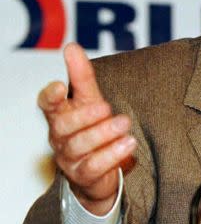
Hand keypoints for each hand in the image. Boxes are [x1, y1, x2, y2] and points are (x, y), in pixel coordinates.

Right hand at [38, 43, 136, 215]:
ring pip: (80, 145)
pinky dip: (112, 154)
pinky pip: (94, 166)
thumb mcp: (89, 100)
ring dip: (104, 133)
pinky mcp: (83, 175)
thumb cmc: (92, 129)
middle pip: (64, 126)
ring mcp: (69, 158)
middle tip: (107, 107)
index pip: (47, 105)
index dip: (50, 96)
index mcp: (60, 115)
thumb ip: (82, 76)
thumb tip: (72, 47)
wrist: (98, 172)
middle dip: (85, 116)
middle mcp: (60, 137)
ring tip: (125, 124)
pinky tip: (129, 143)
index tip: (59, 86)